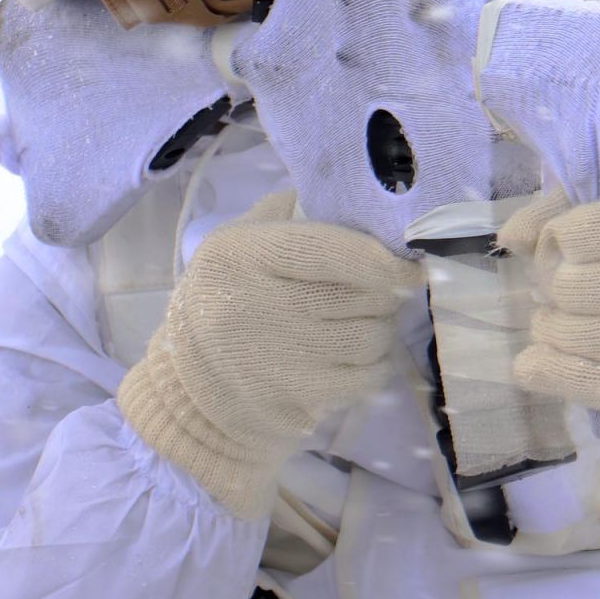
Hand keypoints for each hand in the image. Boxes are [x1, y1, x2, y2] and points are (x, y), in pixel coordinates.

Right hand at [119, 191, 422, 516]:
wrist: (189, 389)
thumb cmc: (225, 297)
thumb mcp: (238, 241)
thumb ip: (290, 211)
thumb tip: (354, 197)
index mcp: (245, 255)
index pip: (333, 251)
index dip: (384, 259)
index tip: (410, 264)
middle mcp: (260, 307)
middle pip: (364, 296)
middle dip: (385, 292)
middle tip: (380, 290)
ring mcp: (279, 360)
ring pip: (372, 338)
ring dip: (382, 329)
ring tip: (364, 322)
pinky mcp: (295, 401)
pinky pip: (367, 379)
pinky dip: (374, 366)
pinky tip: (358, 357)